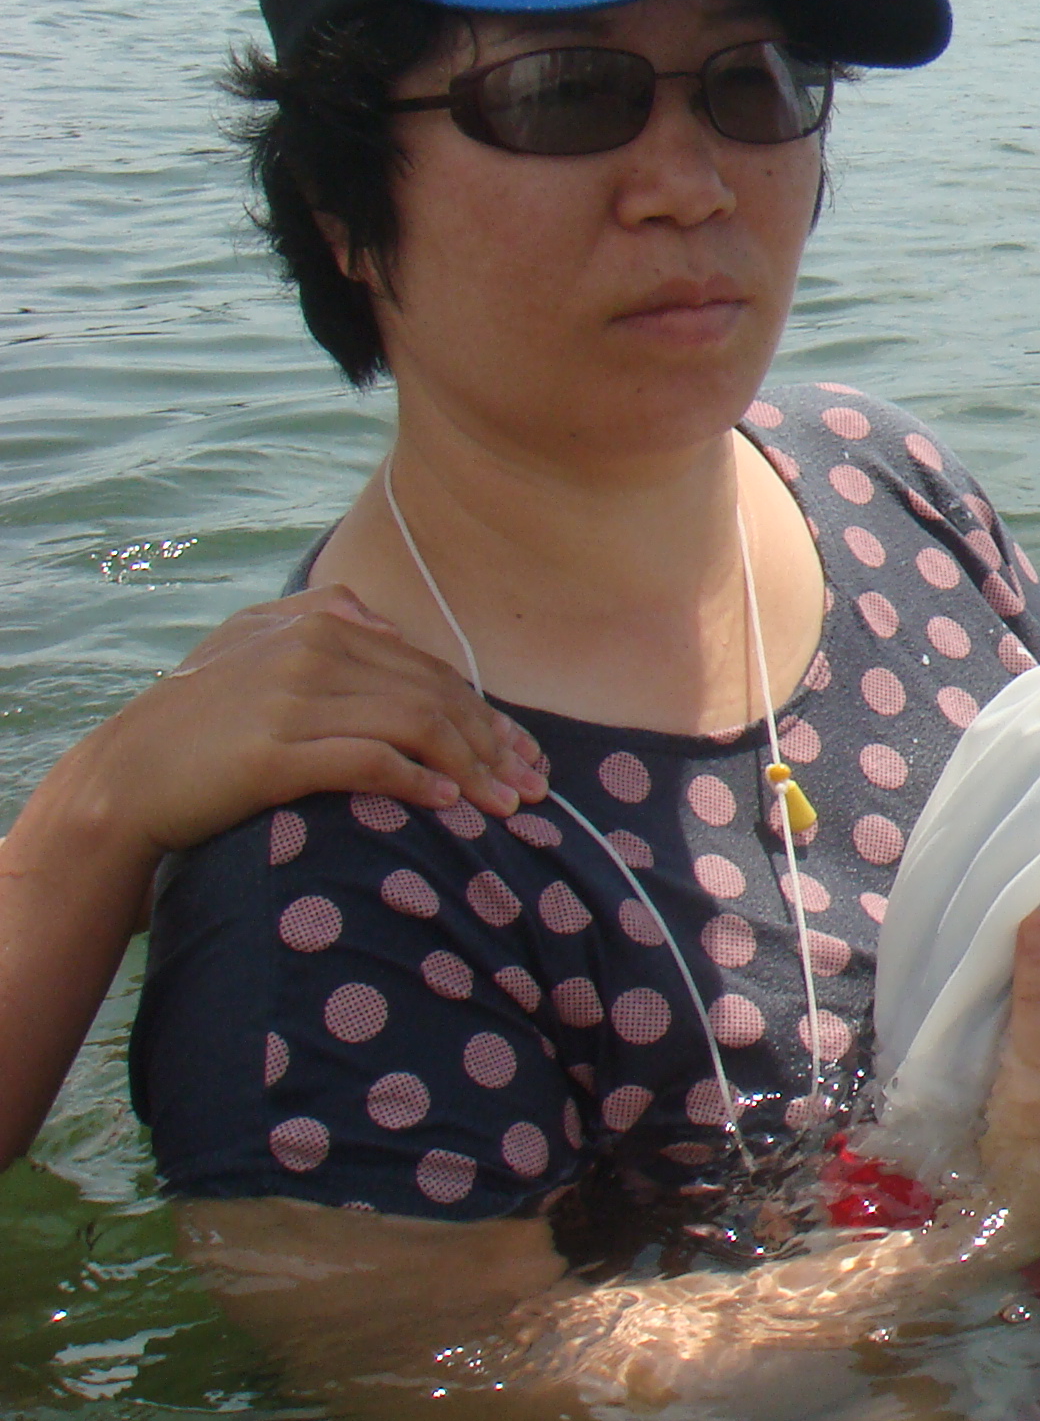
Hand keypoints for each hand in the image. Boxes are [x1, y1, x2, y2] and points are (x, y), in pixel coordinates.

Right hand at [104, 587, 546, 851]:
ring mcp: (292, 699)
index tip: (522, 753)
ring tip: (508, 805)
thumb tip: (380, 619)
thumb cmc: (195, 722)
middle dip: (495, 744)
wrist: (122, 780)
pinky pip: (371, 761)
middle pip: (434, 696)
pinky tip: (449, 803)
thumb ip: (317, 615)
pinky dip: (421, 781)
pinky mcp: (274, 752)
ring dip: (474, 768)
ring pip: (416, 726)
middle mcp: (311, 650)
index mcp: (317, 622)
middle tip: (534, 785)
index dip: (484, 714)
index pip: (428, 671)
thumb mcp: (250, 644)